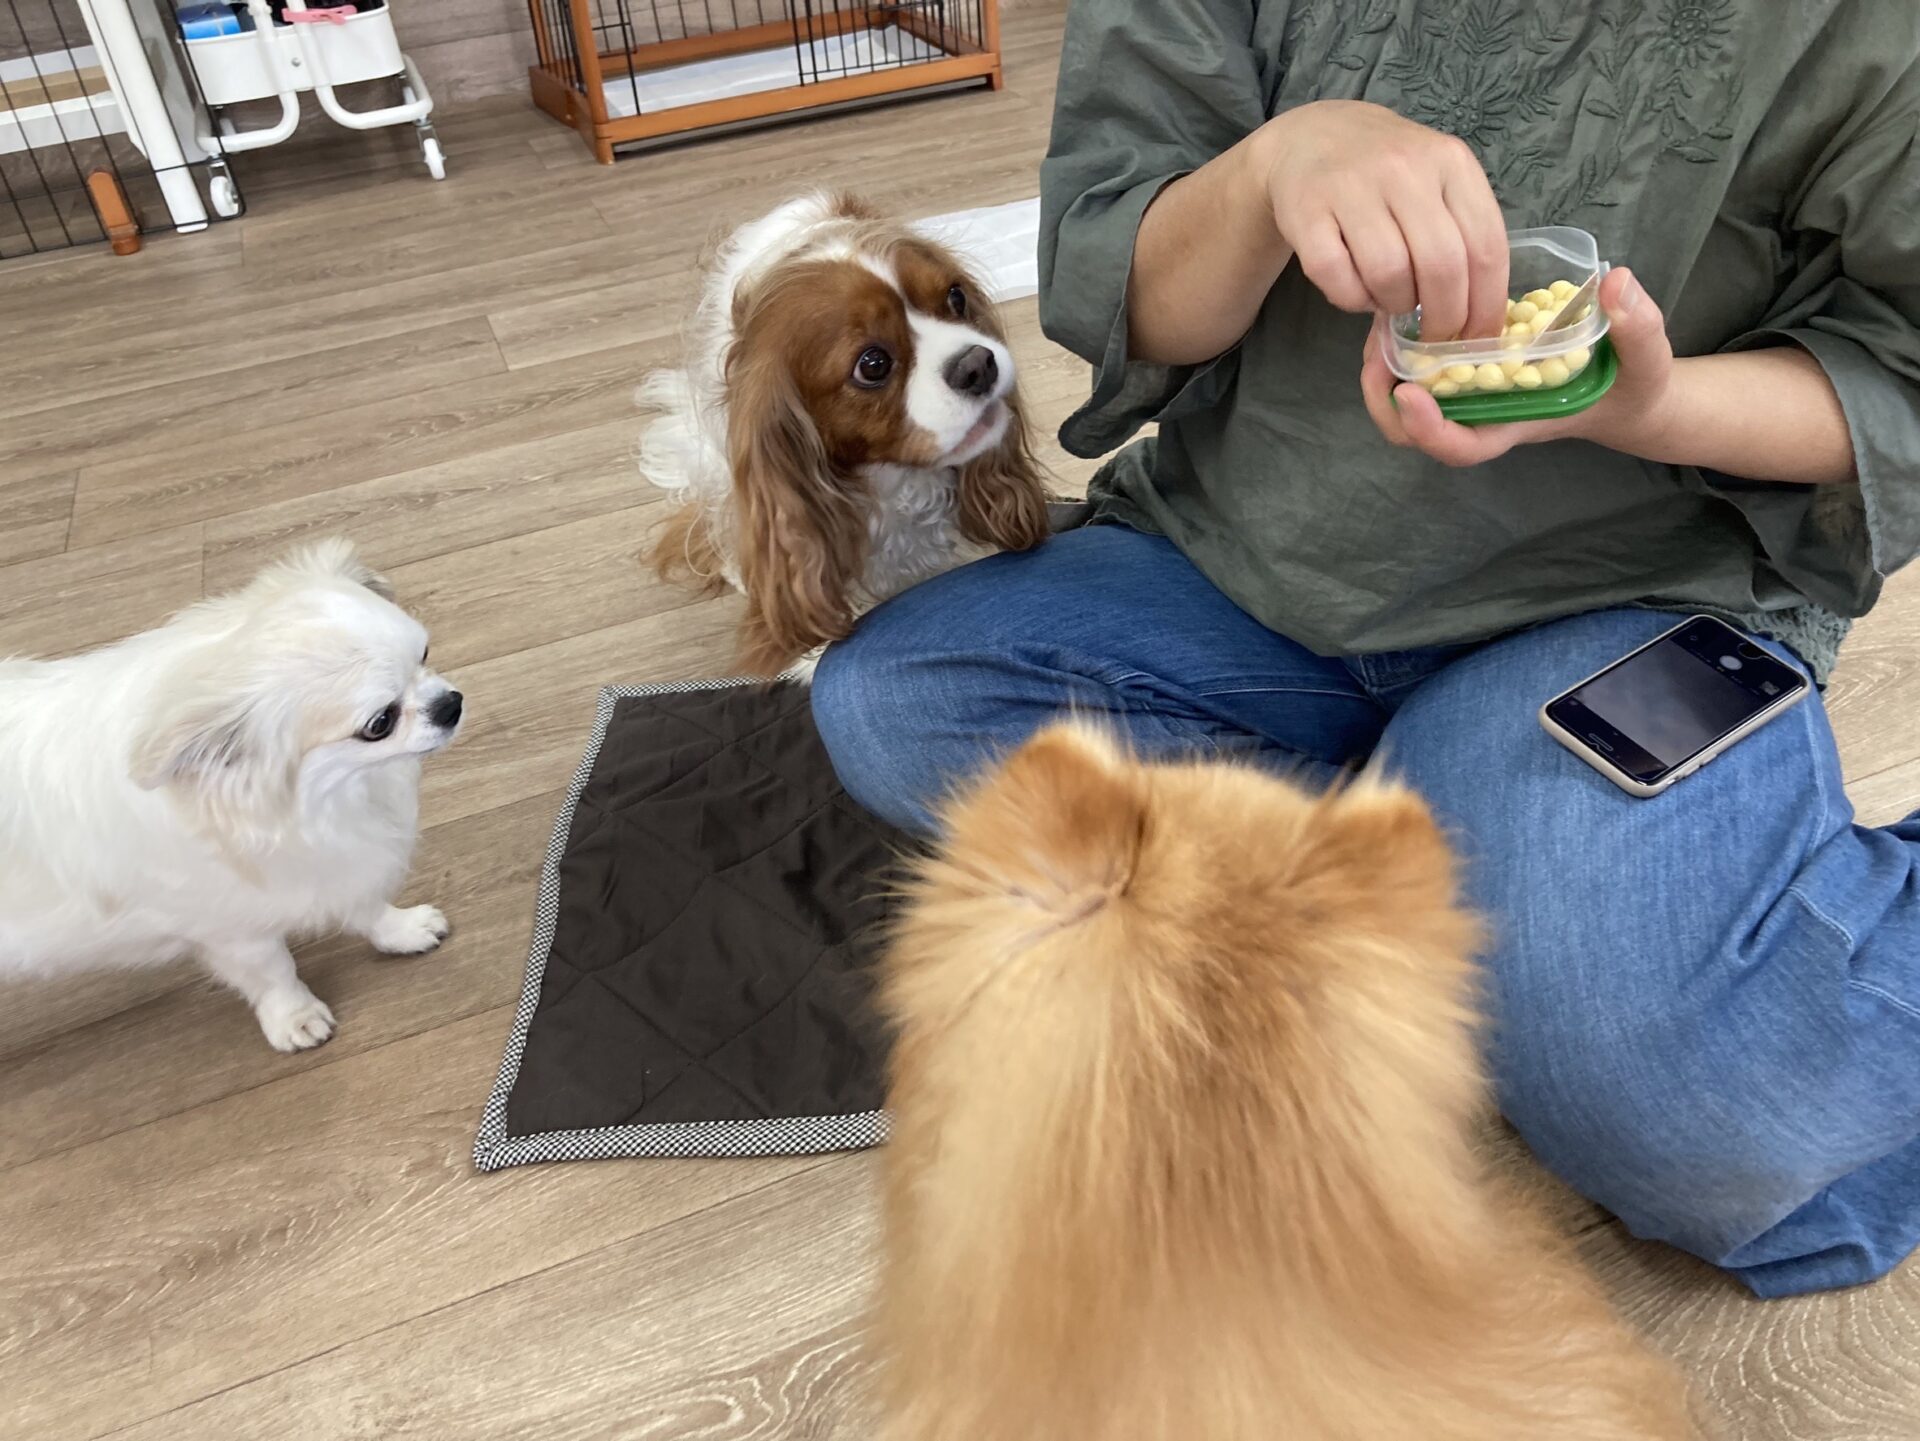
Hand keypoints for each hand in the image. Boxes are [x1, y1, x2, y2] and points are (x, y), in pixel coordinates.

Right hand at [1255, 101, 1508, 340]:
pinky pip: (1337, 277)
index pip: (1486, 247)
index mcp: (1451, 162)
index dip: (1486, 306)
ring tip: (1391, 299)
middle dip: (1442, 319)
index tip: (1477, 338)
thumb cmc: (1386, 175)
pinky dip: (1351, 299)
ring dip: (1393, 305)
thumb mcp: (1434, 186)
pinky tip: (1356, 290)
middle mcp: (1405, 167)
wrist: (1310, 139)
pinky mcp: (1307, 210)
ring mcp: (1352, 185)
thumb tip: (1475, 330)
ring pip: (1389, 274)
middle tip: (1432, 336)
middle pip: (1441, 267)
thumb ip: (1457, 242)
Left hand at [1360, 267, 1675, 465]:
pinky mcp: (1469, 369)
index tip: (1410, 394)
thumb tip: (1616, 282)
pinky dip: (1405, 343)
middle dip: (1386, 397)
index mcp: (1518, 422)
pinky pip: (1423, 368)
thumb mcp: (1648, 357)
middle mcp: (1485, 415)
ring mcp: (1473, 395)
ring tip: (1381, 319)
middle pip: (1416, 431)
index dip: (1430, 430)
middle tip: (1377, 344)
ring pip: (1409, 401)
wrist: (1628, 390)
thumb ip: (1637, 325)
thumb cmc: (1635, 382)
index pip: (1463, 447)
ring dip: (1386, 367)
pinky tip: (1403, 304)